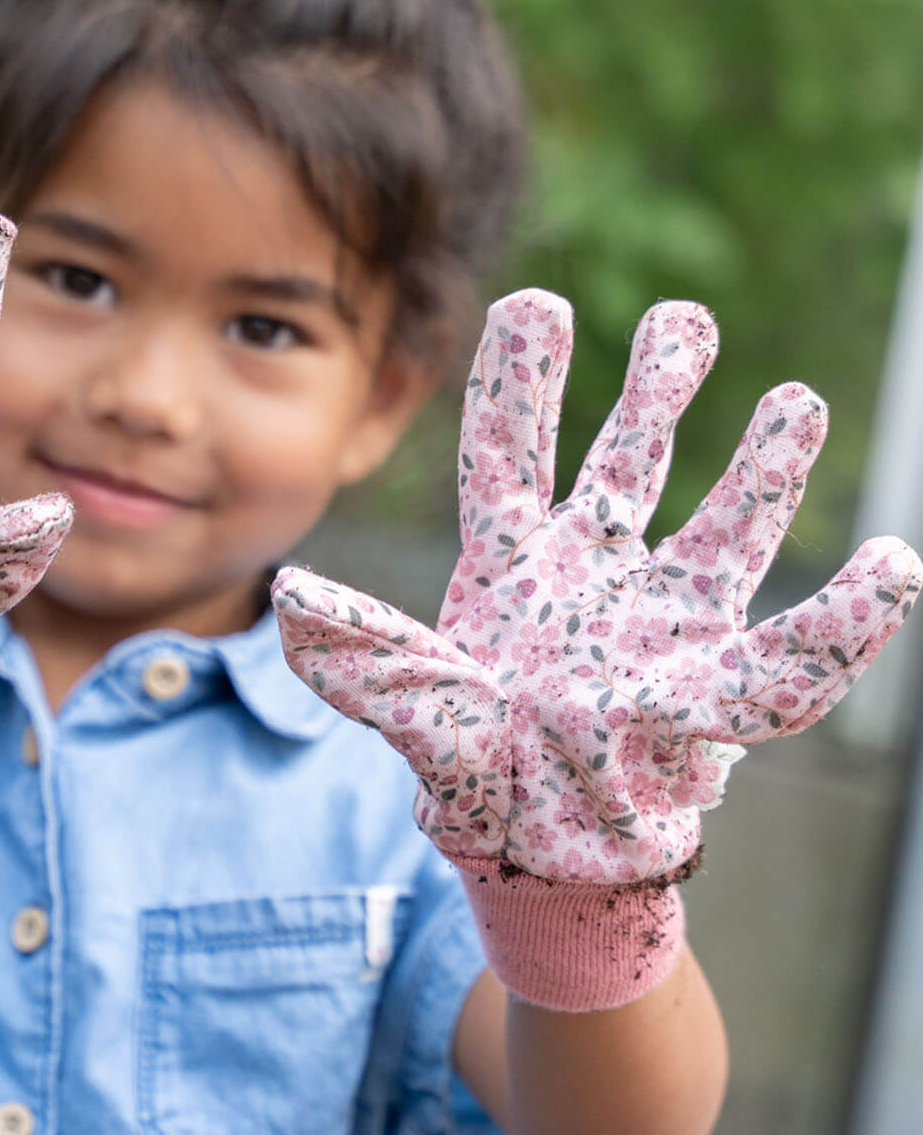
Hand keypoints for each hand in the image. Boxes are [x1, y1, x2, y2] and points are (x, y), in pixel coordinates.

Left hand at [274, 291, 919, 884]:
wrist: (542, 856)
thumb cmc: (474, 775)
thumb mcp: (416, 709)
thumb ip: (367, 657)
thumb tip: (294, 598)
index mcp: (508, 564)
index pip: (509, 451)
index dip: (521, 381)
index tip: (537, 301)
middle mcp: (588, 572)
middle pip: (625, 461)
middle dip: (654, 391)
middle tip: (685, 317)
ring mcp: (656, 617)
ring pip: (717, 524)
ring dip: (760, 467)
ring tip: (796, 399)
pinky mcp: (712, 679)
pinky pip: (789, 650)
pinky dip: (843, 618)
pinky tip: (891, 566)